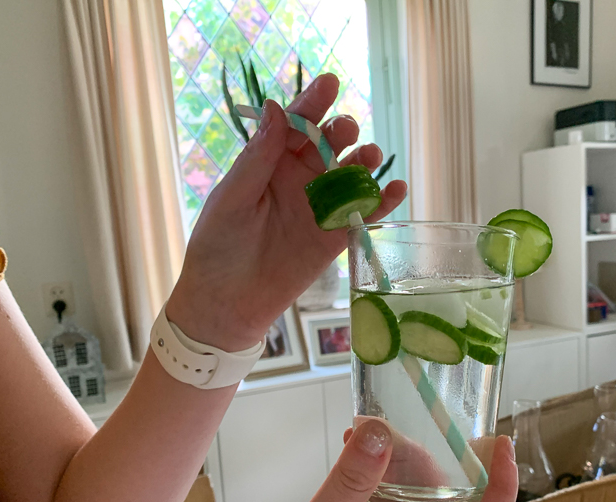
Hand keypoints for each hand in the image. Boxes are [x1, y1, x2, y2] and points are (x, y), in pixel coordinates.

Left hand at [167, 74, 406, 350]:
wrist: (227, 305)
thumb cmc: (218, 248)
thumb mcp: (232, 199)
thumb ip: (257, 158)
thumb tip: (277, 110)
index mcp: (270, 164)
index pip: (295, 125)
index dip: (312, 103)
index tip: (330, 83)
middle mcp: (298, 180)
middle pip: (329, 145)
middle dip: (341, 131)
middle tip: (345, 131)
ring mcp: (319, 209)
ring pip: (351, 175)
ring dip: (365, 162)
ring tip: (370, 156)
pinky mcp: (335, 238)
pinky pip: (364, 215)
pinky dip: (383, 202)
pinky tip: (397, 189)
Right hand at [204, 420, 517, 501]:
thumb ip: (351, 481)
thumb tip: (383, 431)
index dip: (502, 491)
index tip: (503, 447)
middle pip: (443, 494)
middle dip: (424, 453)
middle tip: (385, 426)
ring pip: (411, 488)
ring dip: (393, 454)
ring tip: (359, 431)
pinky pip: (382, 491)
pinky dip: (372, 464)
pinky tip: (351, 447)